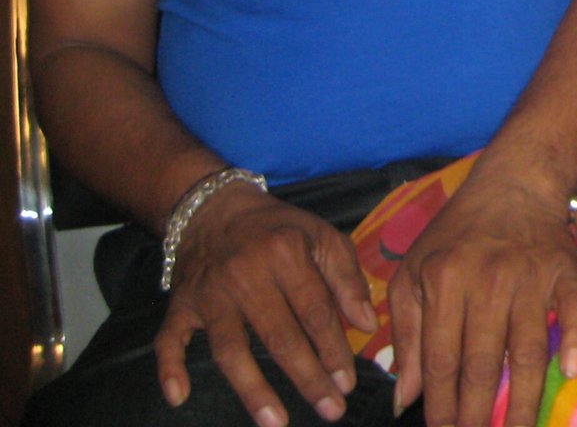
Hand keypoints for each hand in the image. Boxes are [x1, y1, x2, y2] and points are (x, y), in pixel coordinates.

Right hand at [154, 182, 377, 426]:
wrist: (215, 210)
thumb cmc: (280, 229)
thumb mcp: (322, 237)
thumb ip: (347, 279)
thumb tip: (367, 324)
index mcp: (286, 253)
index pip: (315, 311)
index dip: (334, 349)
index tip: (349, 382)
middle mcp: (246, 275)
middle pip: (279, 336)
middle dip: (307, 378)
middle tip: (331, 410)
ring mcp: (209, 293)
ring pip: (230, 349)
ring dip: (253, 389)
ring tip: (276, 421)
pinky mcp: (180, 306)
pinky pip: (170, 341)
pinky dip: (170, 368)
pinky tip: (180, 397)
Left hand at [389, 178, 576, 426]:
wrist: (514, 181)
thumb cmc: (458, 232)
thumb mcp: (415, 271)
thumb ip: (405, 333)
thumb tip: (404, 399)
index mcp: (443, 281)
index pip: (441, 360)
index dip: (441, 406)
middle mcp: (486, 280)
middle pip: (482, 364)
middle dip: (477, 415)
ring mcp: (529, 275)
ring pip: (527, 349)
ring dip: (524, 399)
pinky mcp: (565, 269)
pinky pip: (575, 309)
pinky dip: (576, 338)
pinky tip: (571, 370)